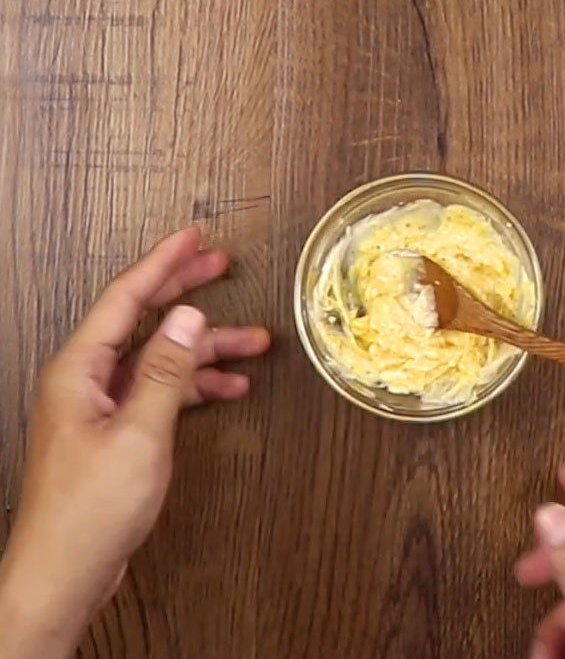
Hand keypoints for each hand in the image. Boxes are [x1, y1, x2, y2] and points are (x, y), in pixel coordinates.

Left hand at [0, 227, 269, 658]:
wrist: (64, 573)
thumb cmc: (89, 510)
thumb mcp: (139, 433)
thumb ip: (166, 371)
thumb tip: (186, 317)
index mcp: (80, 369)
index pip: (125, 297)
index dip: (162, 263)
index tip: (192, 238)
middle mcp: (88, 378)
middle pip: (143, 317)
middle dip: (185, 290)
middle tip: (221, 264)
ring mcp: (103, 403)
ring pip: (161, 357)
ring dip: (206, 348)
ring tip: (253, 340)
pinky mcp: (118, 427)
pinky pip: (162, 390)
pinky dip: (196, 385)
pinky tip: (229, 387)